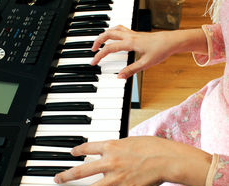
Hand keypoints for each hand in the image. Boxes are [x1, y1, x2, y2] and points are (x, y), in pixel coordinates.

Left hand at [54, 136, 210, 185]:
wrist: (166, 158)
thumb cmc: (151, 146)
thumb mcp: (131, 140)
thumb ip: (118, 146)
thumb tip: (112, 149)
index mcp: (111, 147)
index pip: (88, 147)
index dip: (78, 150)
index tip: (72, 152)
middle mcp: (109, 162)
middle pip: (82, 171)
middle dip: (67, 176)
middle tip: (57, 180)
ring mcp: (116, 179)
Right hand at [90, 25, 207, 78]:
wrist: (172, 41)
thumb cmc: (161, 50)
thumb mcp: (146, 64)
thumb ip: (131, 70)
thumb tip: (119, 77)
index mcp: (130, 43)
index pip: (110, 48)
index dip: (99, 56)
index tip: (93, 62)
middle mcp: (130, 36)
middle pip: (109, 34)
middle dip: (98, 40)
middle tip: (93, 49)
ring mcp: (133, 34)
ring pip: (114, 29)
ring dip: (105, 34)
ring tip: (100, 42)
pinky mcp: (137, 34)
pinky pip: (121, 29)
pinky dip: (113, 32)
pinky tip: (114, 38)